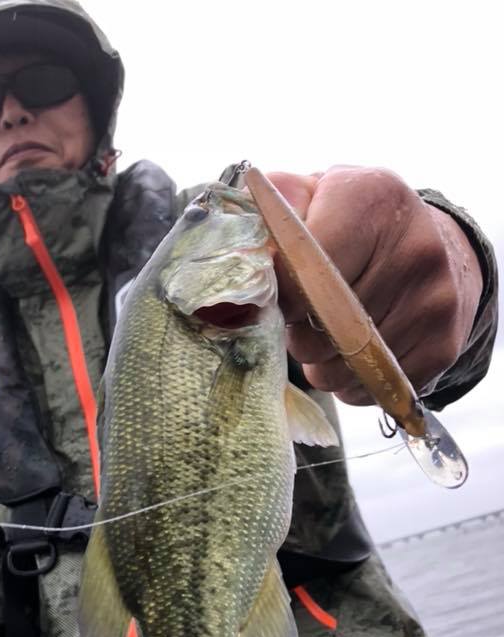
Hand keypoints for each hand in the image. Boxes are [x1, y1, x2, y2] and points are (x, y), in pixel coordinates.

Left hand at [267, 166, 482, 403]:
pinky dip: (351, 382)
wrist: (432, 245)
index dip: (281, 294)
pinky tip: (354, 353)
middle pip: (322, 325)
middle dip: (299, 331)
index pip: (304, 267)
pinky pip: (371, 389)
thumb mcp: (314, 194)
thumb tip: (247, 255)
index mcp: (372, 198)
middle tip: (303, 317)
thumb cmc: (354, 223)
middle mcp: (415, 248)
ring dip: (320, 363)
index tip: (279, 298)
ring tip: (327, 336)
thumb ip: (273, 209)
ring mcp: (434, 301)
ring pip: (343, 367)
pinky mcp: (444, 346)